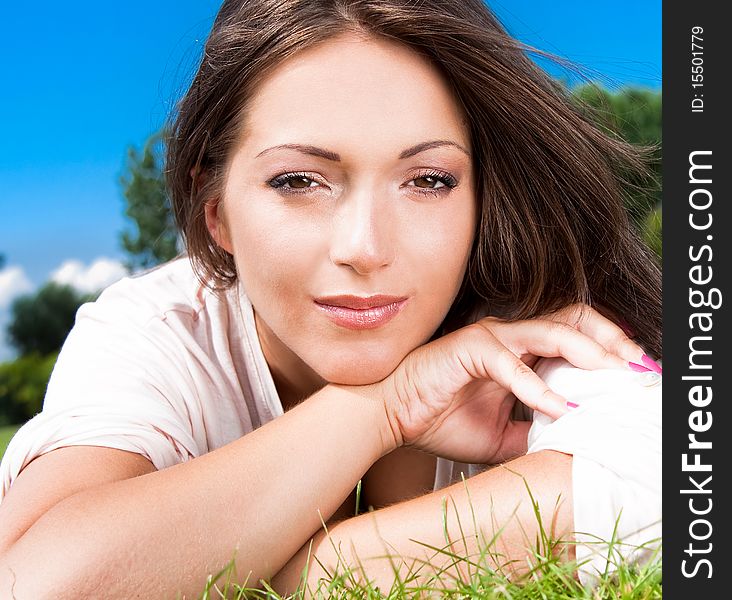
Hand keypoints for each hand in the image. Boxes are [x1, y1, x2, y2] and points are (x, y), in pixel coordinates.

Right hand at [376, 304, 643, 463]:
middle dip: (611, 338)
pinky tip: (556, 407)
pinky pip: (509, 363)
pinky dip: (536, 386)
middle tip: (637, 366)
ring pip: (550, 331)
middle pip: (574, 318)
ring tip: (613, 377)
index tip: (638, 375)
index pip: (577, 335)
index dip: (610, 349)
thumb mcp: (502, 435)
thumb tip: (572, 445)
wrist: (393, 416)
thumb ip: (535, 432)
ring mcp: (491, 339)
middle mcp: (511, 336)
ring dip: (586, 353)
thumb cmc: (440, 419)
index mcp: (522, 351)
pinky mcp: (468, 348)